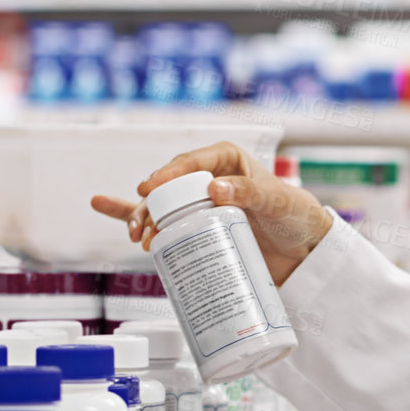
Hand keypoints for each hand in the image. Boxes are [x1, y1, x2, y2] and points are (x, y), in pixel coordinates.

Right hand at [89, 141, 332, 286]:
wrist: (307, 250)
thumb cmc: (297, 216)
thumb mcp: (278, 202)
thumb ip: (250, 192)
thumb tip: (215, 188)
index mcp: (226, 160)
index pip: (190, 162)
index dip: (168, 174)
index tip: (151, 189)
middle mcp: (209, 179)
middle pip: (170, 187)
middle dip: (152, 205)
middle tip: (144, 226)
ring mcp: (201, 204)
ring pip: (162, 205)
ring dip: (143, 218)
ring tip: (138, 236)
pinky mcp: (199, 227)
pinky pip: (161, 218)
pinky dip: (133, 214)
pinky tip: (102, 204)